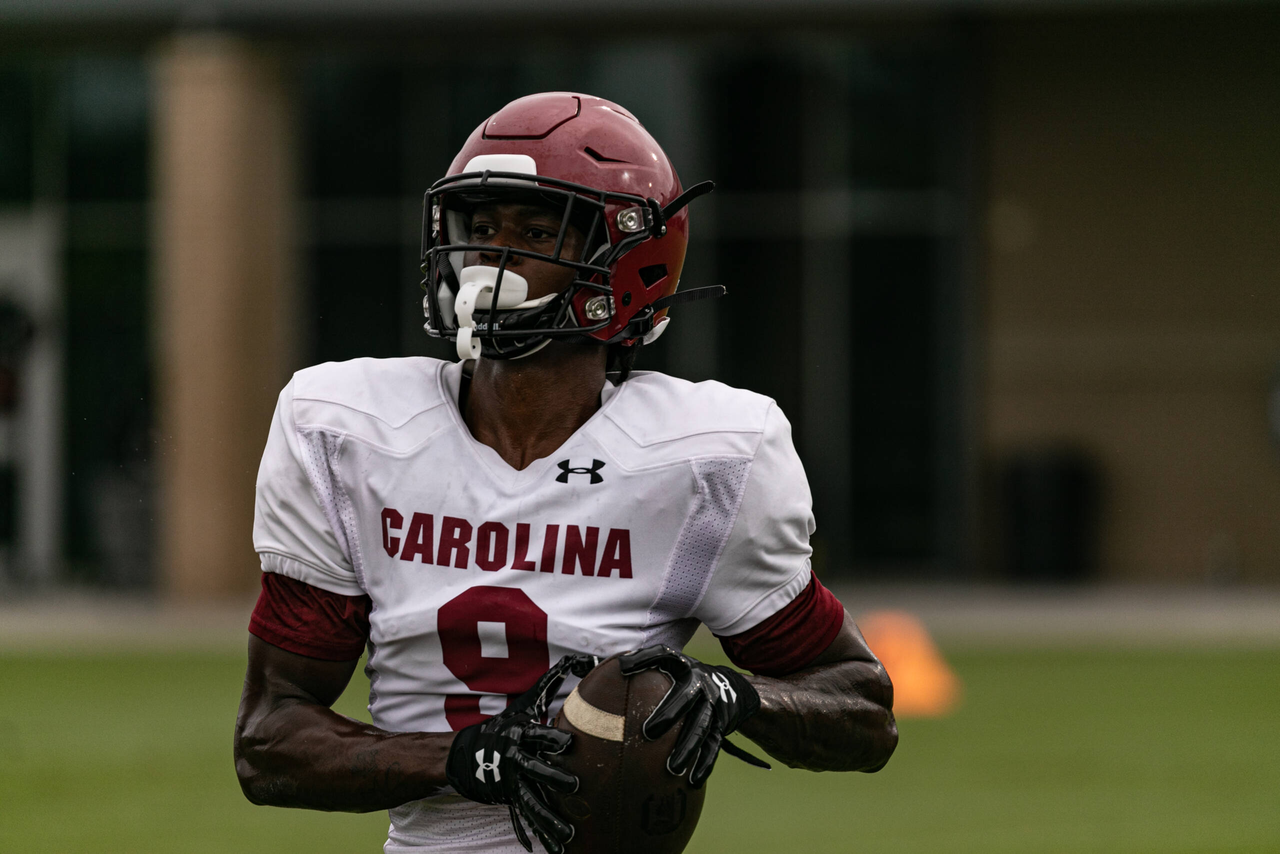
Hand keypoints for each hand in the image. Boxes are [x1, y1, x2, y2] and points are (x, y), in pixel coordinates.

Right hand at [446, 654, 597, 852]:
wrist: (464, 755)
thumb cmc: (504, 725)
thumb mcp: (525, 702)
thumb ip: (552, 682)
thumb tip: (582, 658)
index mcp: (521, 734)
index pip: (539, 735)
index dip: (553, 738)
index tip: (569, 743)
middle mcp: (517, 759)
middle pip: (538, 769)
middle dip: (555, 777)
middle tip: (574, 785)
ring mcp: (514, 783)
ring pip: (535, 802)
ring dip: (552, 818)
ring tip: (570, 833)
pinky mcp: (512, 800)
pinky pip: (529, 819)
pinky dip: (541, 835)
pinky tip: (556, 849)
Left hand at [617, 645, 767, 787]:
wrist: (731, 686)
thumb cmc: (688, 677)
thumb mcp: (674, 665)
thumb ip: (647, 662)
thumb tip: (617, 665)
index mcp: (685, 668)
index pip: (663, 656)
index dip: (643, 658)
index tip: (622, 668)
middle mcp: (701, 685)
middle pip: (685, 698)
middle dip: (668, 715)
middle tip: (647, 733)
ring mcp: (713, 706)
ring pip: (700, 729)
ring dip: (687, 749)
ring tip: (671, 768)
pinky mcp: (722, 726)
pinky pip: (713, 747)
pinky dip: (705, 764)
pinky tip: (693, 781)